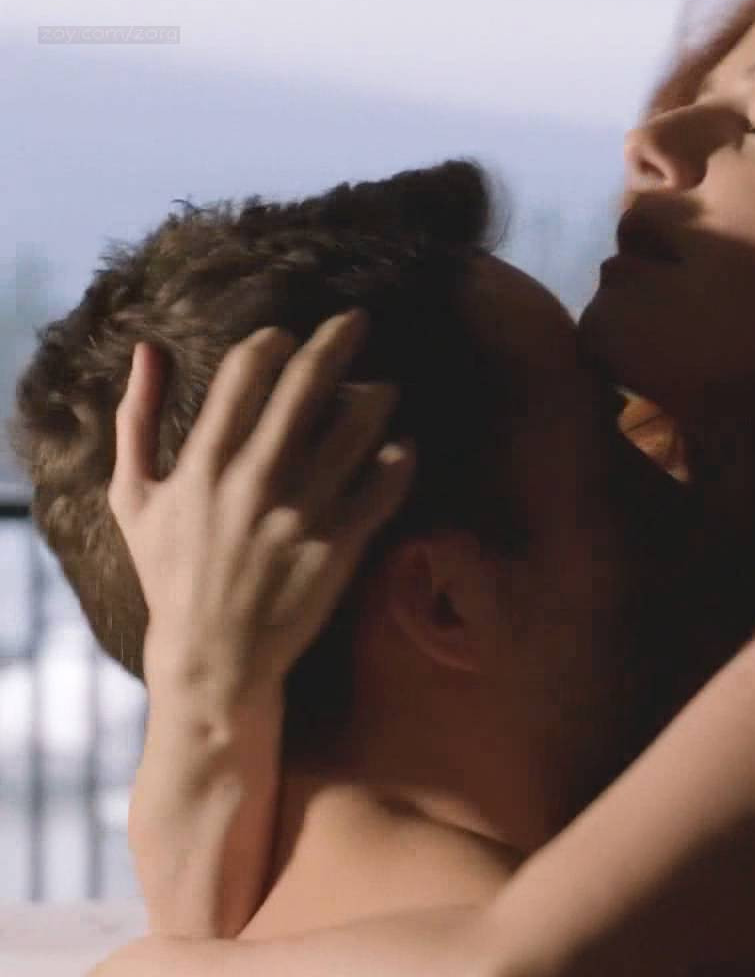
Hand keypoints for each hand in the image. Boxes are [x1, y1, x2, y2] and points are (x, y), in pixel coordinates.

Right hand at [110, 311, 415, 695]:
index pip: (244, 373)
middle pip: (307, 386)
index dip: (272, 342)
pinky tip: (400, 445)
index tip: (286, 335)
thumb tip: (148, 350)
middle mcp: (254, 481)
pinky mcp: (341, 545)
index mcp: (202, 464)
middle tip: (358, 319)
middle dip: (337, 341)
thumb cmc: (170, 574)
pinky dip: (400, 456)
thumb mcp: (132, 498)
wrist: (214, 657)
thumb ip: (135, 420)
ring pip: (357, 427)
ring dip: (376, 395)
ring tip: (383, 386)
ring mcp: (302, 512)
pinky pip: (385, 483)